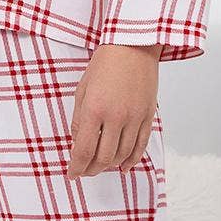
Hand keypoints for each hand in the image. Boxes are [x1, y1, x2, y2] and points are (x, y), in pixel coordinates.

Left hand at [67, 44, 162, 178]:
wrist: (133, 46)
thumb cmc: (105, 64)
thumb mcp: (83, 90)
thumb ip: (80, 120)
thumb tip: (78, 143)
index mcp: (95, 109)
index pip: (84, 150)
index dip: (77, 167)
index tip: (72, 174)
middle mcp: (116, 117)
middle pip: (104, 157)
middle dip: (92, 169)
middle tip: (84, 171)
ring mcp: (135, 118)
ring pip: (123, 155)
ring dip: (110, 165)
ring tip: (100, 166)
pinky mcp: (148, 116)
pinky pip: (141, 146)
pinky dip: (132, 160)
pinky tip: (123, 166)